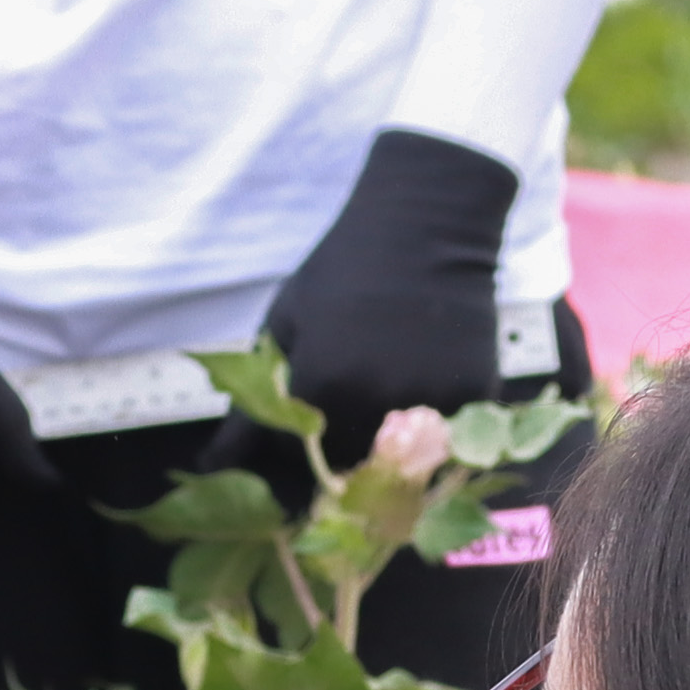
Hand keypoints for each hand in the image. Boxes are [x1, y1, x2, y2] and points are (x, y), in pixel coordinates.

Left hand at [264, 130, 517, 451]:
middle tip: (347, 394)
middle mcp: (377, 403)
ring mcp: (431, 402)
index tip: (304, 402)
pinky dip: (431, 421)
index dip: (292, 433)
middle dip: (338, 441)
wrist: (426, 225)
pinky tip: (420, 375)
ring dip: (384, 436)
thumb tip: (214, 463)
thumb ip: (250, 402)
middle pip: (348, 461)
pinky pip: (446, 437)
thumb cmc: (343, 268)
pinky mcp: (476, 396)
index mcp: (323, 386)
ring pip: (398, 458)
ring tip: (384, 382)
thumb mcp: (284, 325)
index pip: (295, 450)